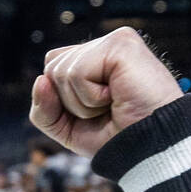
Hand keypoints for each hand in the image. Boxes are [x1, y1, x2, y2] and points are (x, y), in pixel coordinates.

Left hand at [29, 27, 182, 158]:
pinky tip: (116, 96)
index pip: (51, 68)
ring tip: (112, 103)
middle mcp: (104, 45)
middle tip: (105, 109)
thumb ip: (43, 110)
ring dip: (82, 103)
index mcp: (95, 59)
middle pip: (51, 68)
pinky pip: (76, 73)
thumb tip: (40, 80)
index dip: (60, 100)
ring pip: (60, 72)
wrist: (150, 150)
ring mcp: (113, 41)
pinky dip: (90, 97)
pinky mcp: (120, 44)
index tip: (93, 113)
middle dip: (69, 102)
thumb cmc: (116, 138)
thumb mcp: (68, 129)